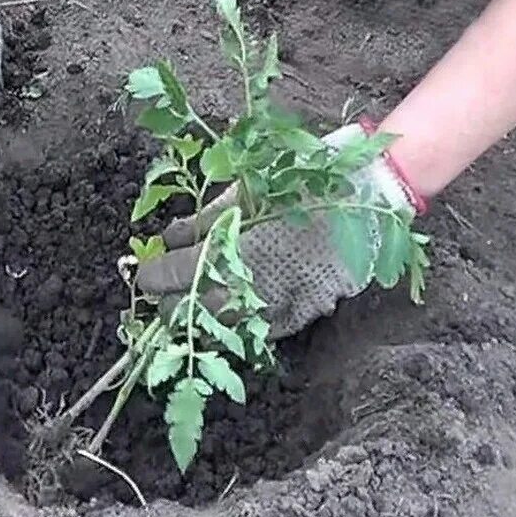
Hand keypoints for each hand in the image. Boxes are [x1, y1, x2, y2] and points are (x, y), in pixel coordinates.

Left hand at [135, 121, 423, 340]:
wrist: (372, 199)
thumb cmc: (306, 184)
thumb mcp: (247, 192)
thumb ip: (205, 218)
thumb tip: (169, 236)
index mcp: (236, 249)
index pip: (180, 273)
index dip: (155, 275)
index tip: (143, 273)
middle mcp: (253, 286)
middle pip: (193, 310)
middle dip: (169, 303)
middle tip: (160, 292)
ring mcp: (279, 307)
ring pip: (222, 330)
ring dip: (197, 320)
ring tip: (187, 305)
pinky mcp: (300, 318)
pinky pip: (256, 333)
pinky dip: (234, 326)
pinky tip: (225, 315)